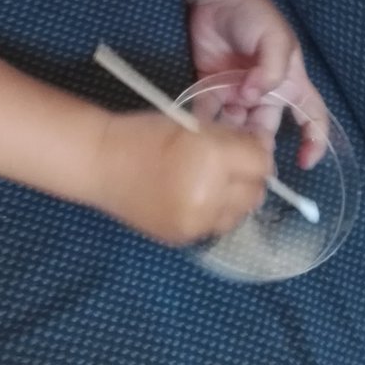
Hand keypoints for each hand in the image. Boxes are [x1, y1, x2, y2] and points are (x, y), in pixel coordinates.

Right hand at [94, 111, 270, 244]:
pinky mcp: (183, 238)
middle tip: (232, 165)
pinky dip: (212, 213)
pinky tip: (195, 197)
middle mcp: (210, 195)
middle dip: (250, 178)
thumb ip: (231, 138)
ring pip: (239, 215)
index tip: (250, 147)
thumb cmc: (144, 133)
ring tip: (213, 183)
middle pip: (255, 193)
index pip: (261, 164)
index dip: (259, 153)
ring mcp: (196, 222)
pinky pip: (214, 227)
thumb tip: (263, 149)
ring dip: (234, 199)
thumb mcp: (193, 126)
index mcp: (212, 158)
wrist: (100, 162)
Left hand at [189, 0, 327, 169]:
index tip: (304, 162)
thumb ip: (272, 70)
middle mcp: (265, 96)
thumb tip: (254, 97)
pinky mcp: (211, 89)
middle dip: (257, 149)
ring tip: (219, 145)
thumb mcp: (275, 38)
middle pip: (265, 132)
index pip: (312, 118)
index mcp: (290, 85)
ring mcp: (237, 94)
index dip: (314, 141)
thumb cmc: (256, 16)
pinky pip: (208, 113)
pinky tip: (197, 129)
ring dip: (228, 138)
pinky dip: (203, 123)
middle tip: (246, 161)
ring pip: (236, 128)